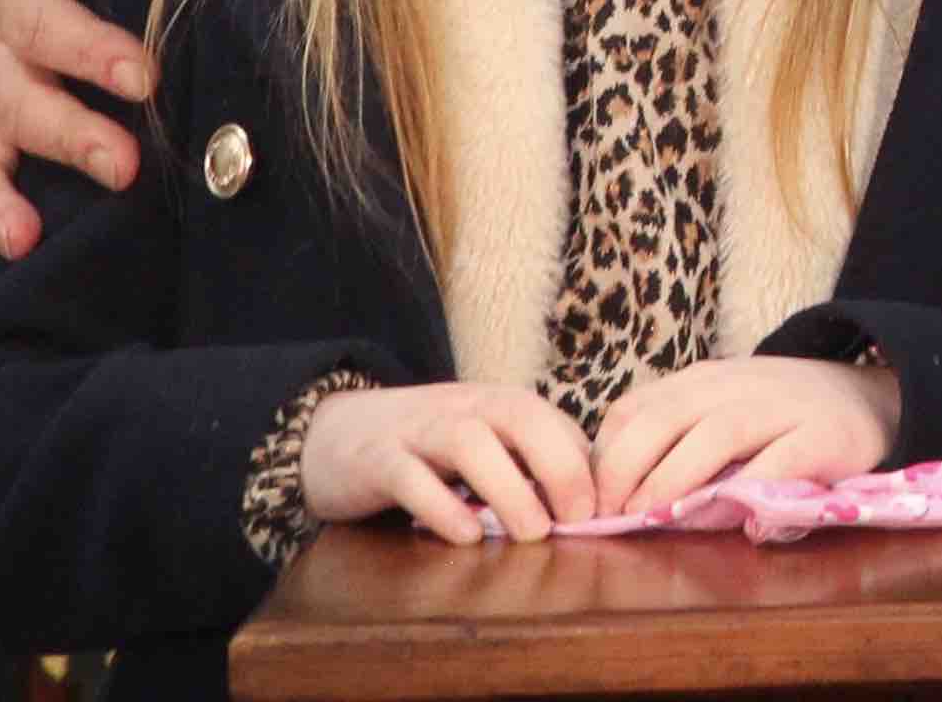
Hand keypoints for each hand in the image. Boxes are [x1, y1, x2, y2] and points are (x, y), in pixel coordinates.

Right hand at [301, 380, 597, 545]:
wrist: (333, 433)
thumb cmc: (425, 447)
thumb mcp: (482, 445)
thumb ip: (526, 464)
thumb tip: (586, 501)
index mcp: (496, 405)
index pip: (553, 422)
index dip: (586, 464)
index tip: (608, 509)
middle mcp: (463, 408)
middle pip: (521, 417)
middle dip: (558, 465)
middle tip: (580, 518)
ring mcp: (418, 431)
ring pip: (469, 443)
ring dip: (508, 488)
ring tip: (533, 532)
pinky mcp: (377, 460)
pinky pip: (410, 478)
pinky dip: (442, 507)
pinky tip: (467, 536)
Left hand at [590, 353, 901, 518]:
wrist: (868, 396)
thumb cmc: (779, 415)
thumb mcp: (718, 408)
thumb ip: (672, 435)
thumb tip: (609, 489)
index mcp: (702, 380)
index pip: (633, 408)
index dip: (603, 457)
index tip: (588, 502)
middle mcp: (736, 385)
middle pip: (663, 418)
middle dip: (626, 471)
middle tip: (611, 518)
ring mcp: (781, 407)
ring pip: (715, 435)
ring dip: (675, 482)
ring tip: (651, 521)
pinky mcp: (821, 435)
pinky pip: (777, 464)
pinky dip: (749, 493)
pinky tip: (730, 522)